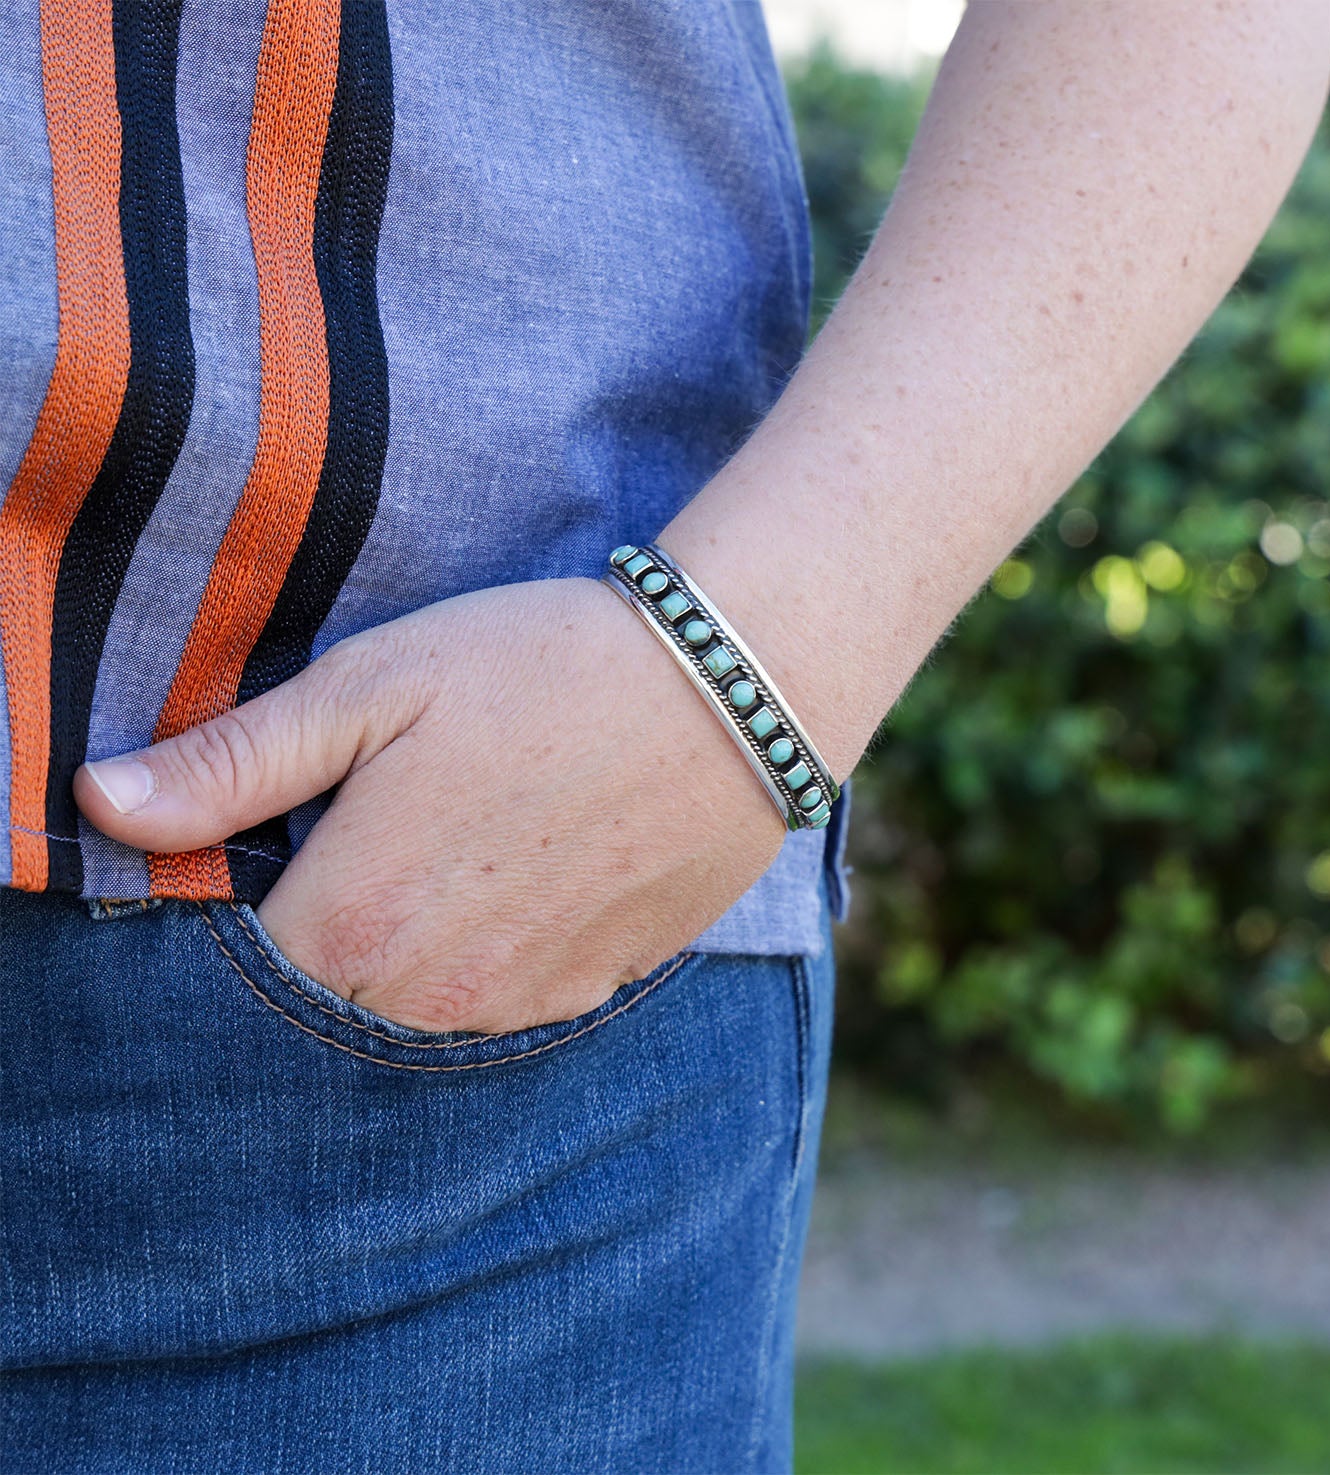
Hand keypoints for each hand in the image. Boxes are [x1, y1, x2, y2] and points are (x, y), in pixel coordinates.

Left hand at [74, 578, 786, 1032]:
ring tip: (466, 837)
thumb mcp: (373, 686)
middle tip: (390, 819)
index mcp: (351, 916)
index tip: (291, 827)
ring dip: (412, 943)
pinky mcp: (586, 989)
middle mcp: (427, 992)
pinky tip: (527, 867)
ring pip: (413, 1003)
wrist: (727, 694)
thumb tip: (99, 802)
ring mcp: (515, 1003)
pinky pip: (500, 1000)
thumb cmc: (542, 668)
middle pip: (325, 989)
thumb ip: (234, 761)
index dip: (253, 888)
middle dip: (332, 919)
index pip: (239, 957)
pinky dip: (490, 950)